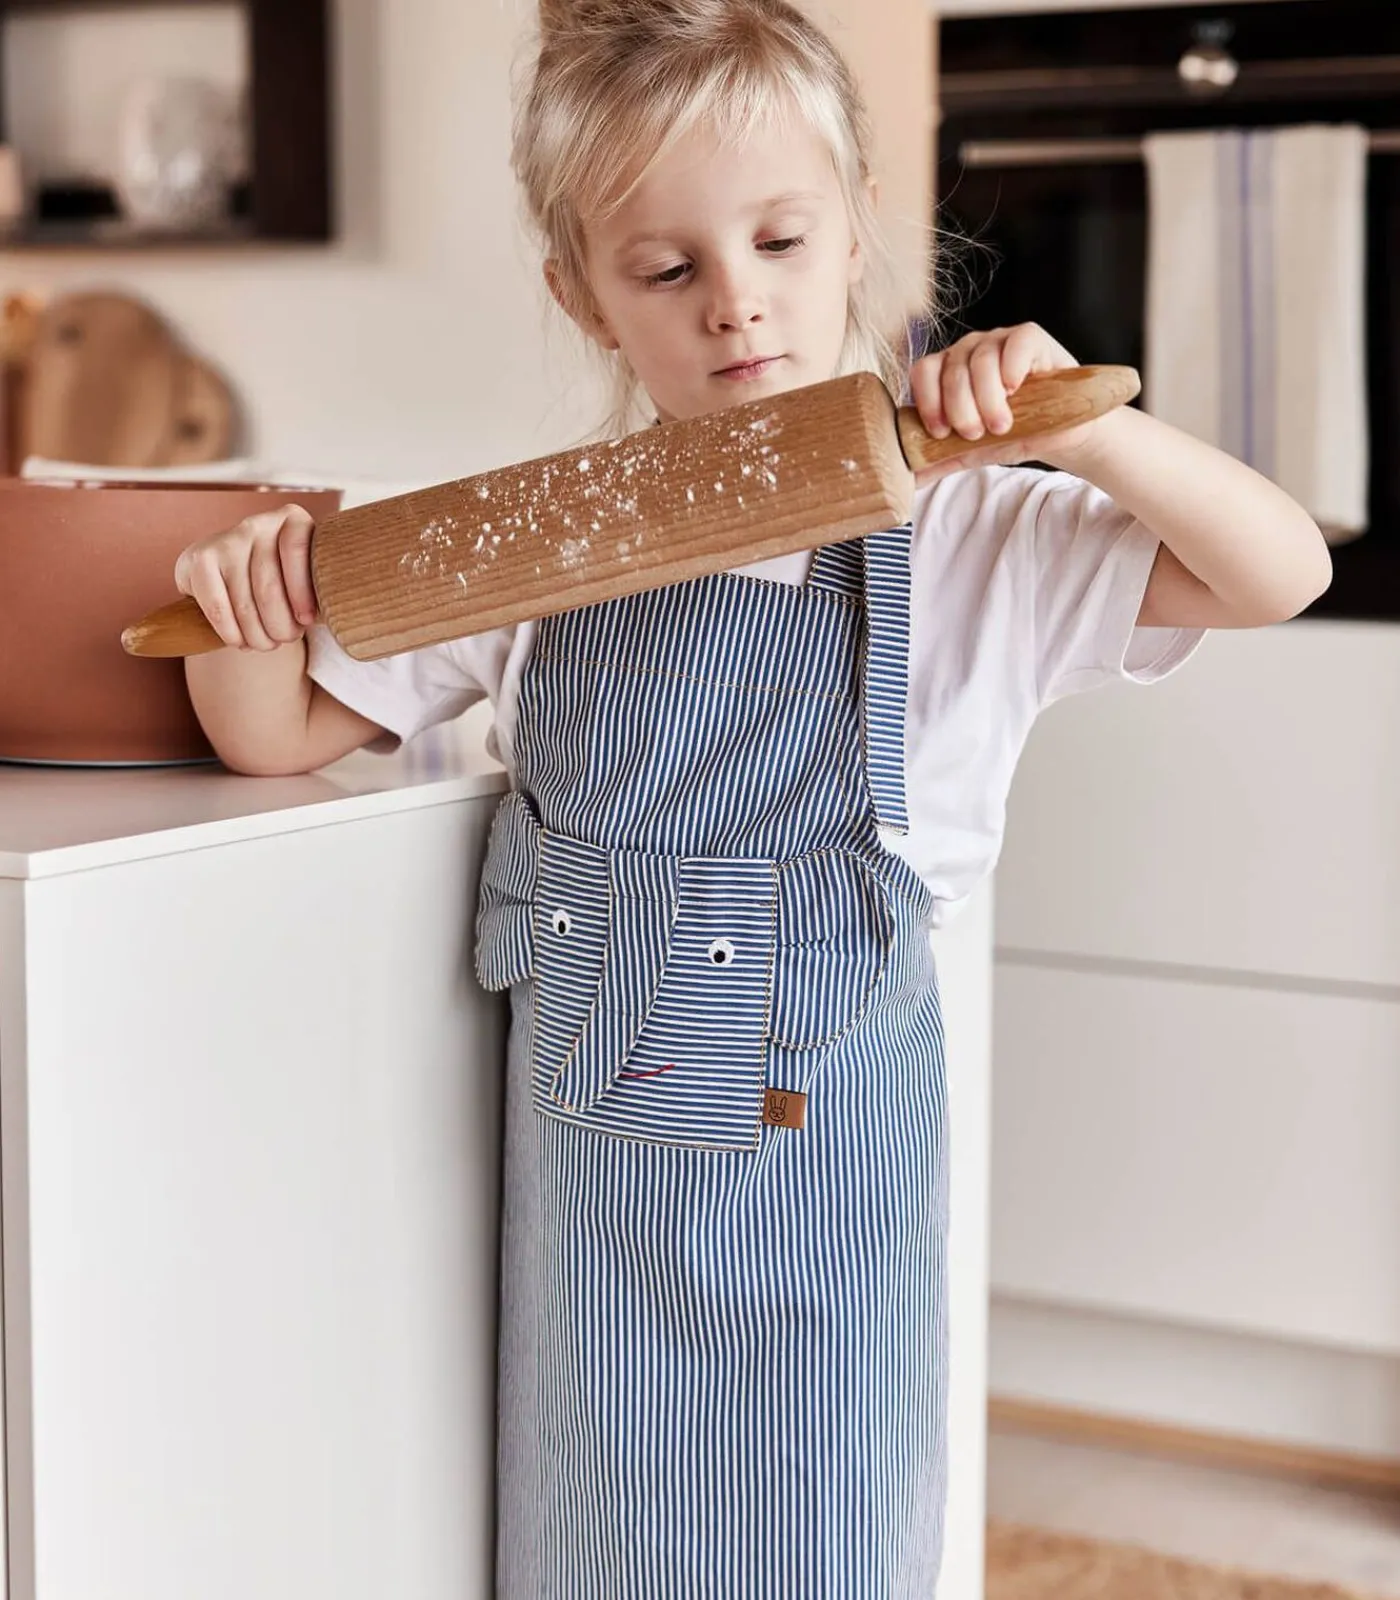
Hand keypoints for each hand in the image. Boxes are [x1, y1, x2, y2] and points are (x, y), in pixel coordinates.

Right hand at [174, 503, 317, 651]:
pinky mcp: (199, 559)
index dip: (303, 593)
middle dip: (280, 625)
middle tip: (285, 639)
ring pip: (244, 603)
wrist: (232, 578)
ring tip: (266, 644)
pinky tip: (239, 641)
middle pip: (269, 586)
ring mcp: (225, 539)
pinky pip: (217, 606)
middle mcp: (257, 523)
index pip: (297, 549)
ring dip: (257, 635)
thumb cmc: (285, 583)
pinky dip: (231, 632)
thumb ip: (323, 589)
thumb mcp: (309, 579)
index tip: (308, 622)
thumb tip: (337, 615)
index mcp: (293, 520)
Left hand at [908, 323, 1100, 484]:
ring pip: (980, 359)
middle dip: (960, 409)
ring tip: (1001, 424)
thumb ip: (942, 459)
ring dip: (987, 398)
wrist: (1062, 433)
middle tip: (977, 433)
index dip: (928, 402)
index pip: (924, 372)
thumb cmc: (1015, 433)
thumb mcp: (975, 450)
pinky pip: (1014, 343)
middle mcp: (969, 350)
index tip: (940, 433)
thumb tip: (909, 480)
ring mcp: (999, 340)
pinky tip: (1014, 390)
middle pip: (952, 370)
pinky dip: (1010, 368)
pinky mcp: (1030, 338)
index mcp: (948, 372)